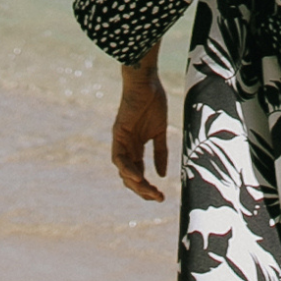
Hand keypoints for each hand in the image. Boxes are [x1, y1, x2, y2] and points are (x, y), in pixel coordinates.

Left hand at [111, 46, 167, 199]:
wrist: (146, 82)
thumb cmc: (154, 102)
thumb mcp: (160, 132)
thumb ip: (160, 152)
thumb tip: (162, 174)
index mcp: (136, 147)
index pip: (139, 173)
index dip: (148, 187)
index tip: (161, 197)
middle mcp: (127, 147)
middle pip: (130, 177)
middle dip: (143, 190)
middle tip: (157, 198)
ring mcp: (121, 141)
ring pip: (123, 171)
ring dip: (136, 184)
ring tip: (149, 192)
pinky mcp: (118, 134)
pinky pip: (119, 157)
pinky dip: (127, 168)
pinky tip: (138, 177)